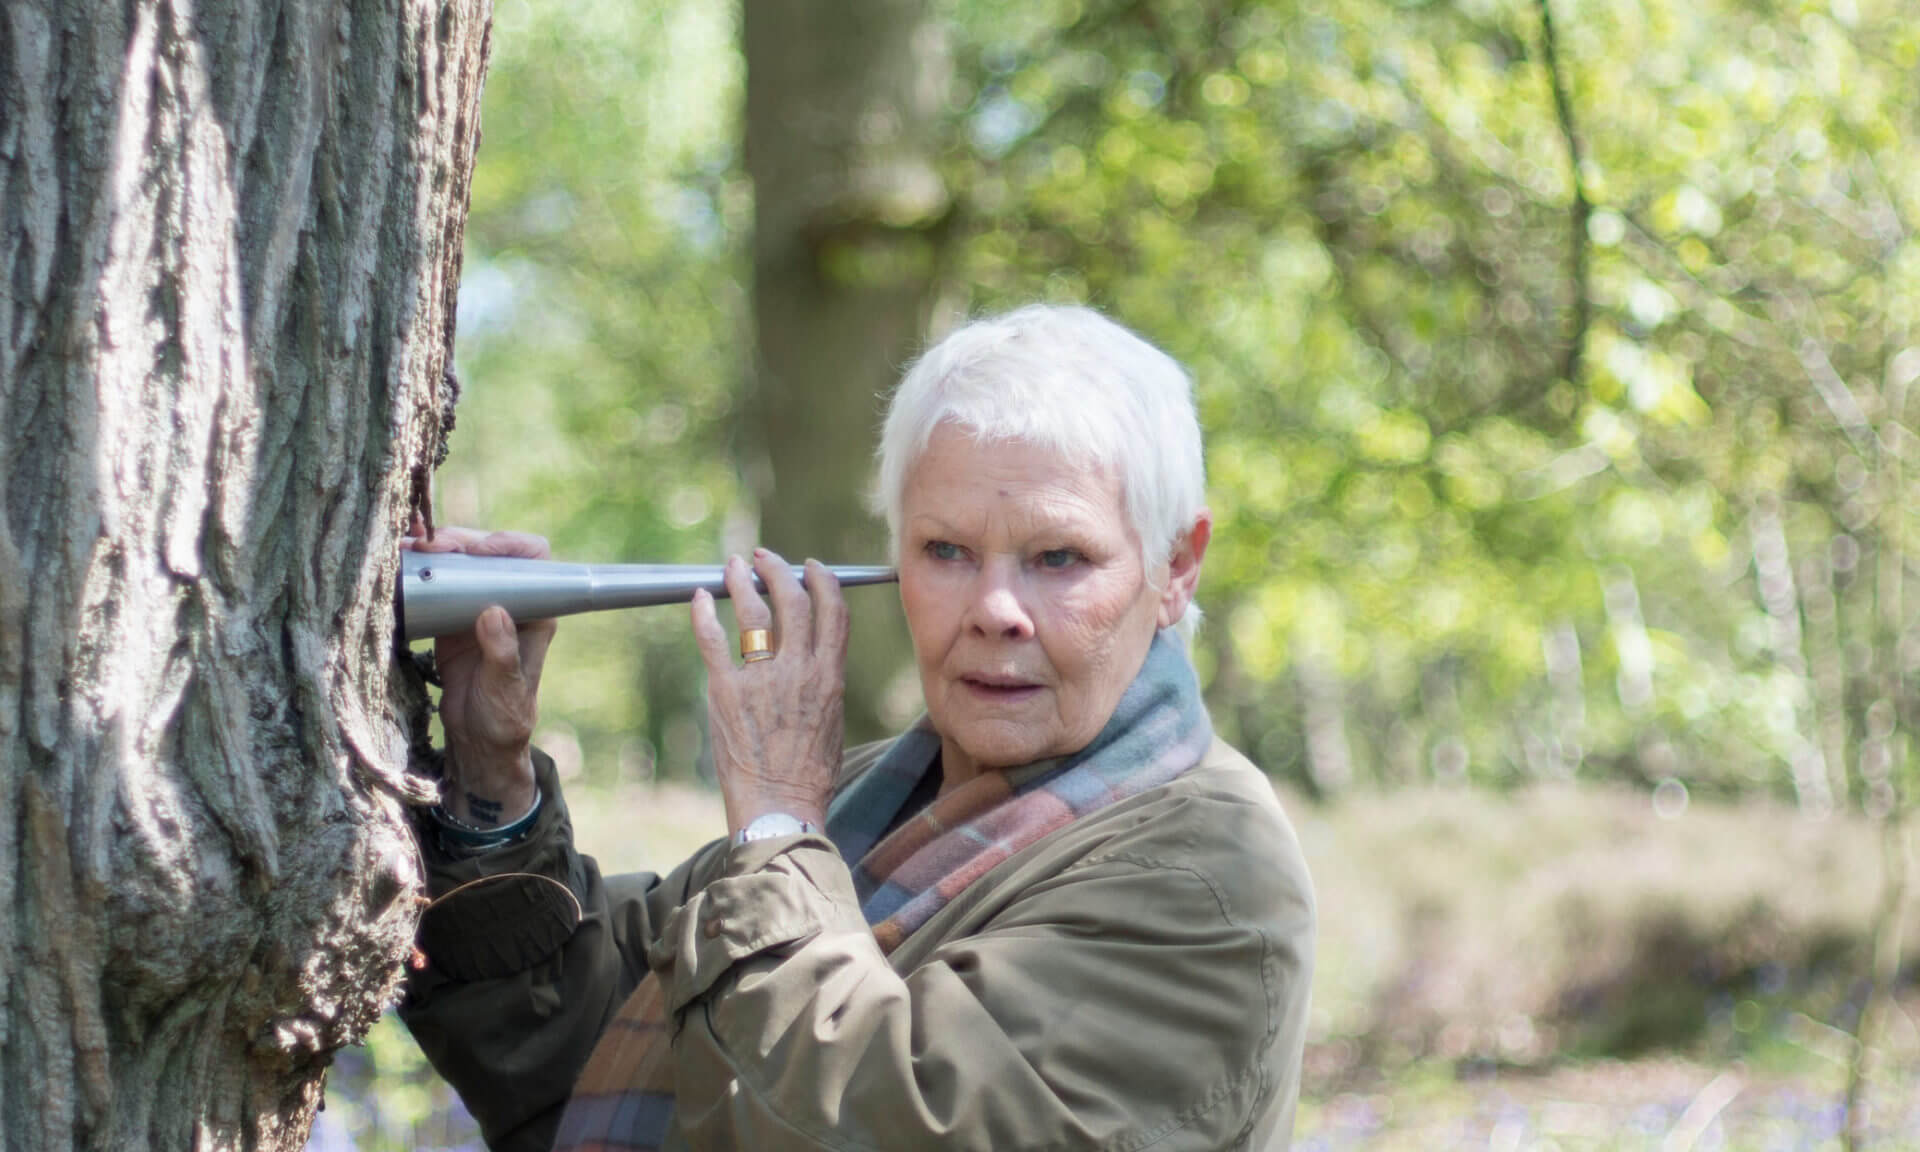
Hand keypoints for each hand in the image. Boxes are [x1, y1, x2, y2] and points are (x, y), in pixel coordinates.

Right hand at [402, 519, 555, 825]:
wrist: (477, 737)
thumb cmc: (504, 715)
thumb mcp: (506, 688)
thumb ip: (503, 654)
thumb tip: (493, 613)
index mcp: (534, 610)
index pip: (533, 558)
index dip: (509, 545)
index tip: (478, 551)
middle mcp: (507, 598)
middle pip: (488, 552)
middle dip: (460, 541)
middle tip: (430, 547)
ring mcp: (475, 604)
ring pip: (458, 561)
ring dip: (433, 549)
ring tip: (406, 547)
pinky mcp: (447, 615)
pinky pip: (433, 582)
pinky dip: (415, 569)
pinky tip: (396, 561)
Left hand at [691, 549, 847, 834]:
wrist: (781, 806)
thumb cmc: (808, 774)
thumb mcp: (833, 721)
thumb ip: (823, 683)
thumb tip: (813, 660)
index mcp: (829, 676)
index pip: (832, 610)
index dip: (821, 580)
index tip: (809, 567)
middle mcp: (799, 670)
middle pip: (793, 600)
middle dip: (778, 569)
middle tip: (763, 557)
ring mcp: (762, 679)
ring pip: (755, 611)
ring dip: (743, 580)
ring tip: (733, 565)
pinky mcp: (726, 691)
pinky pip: (714, 639)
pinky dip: (705, 613)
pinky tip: (701, 598)